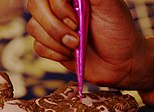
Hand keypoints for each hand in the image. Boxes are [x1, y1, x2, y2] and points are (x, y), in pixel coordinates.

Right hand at [26, 0, 153, 88]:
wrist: (120, 64)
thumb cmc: (118, 31)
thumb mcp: (109, 5)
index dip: (57, 6)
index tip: (77, 21)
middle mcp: (59, 7)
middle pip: (34, 6)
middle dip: (55, 27)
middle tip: (77, 38)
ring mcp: (53, 26)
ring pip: (33, 27)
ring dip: (56, 42)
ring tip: (77, 46)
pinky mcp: (51, 46)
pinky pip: (37, 46)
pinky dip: (54, 53)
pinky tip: (70, 55)